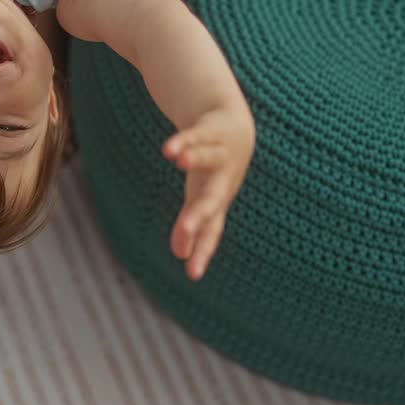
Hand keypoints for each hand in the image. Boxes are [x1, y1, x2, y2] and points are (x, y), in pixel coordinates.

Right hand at [161, 106, 254, 280]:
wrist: (236, 130)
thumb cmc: (214, 175)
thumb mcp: (201, 200)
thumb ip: (191, 227)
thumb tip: (180, 255)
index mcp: (217, 202)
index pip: (212, 231)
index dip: (203, 251)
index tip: (192, 274)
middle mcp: (222, 181)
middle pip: (211, 198)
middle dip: (198, 213)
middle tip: (184, 229)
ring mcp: (219, 155)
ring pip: (208, 157)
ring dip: (195, 158)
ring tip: (179, 161)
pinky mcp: (211, 131)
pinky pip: (196, 135)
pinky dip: (183, 141)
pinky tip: (169, 149)